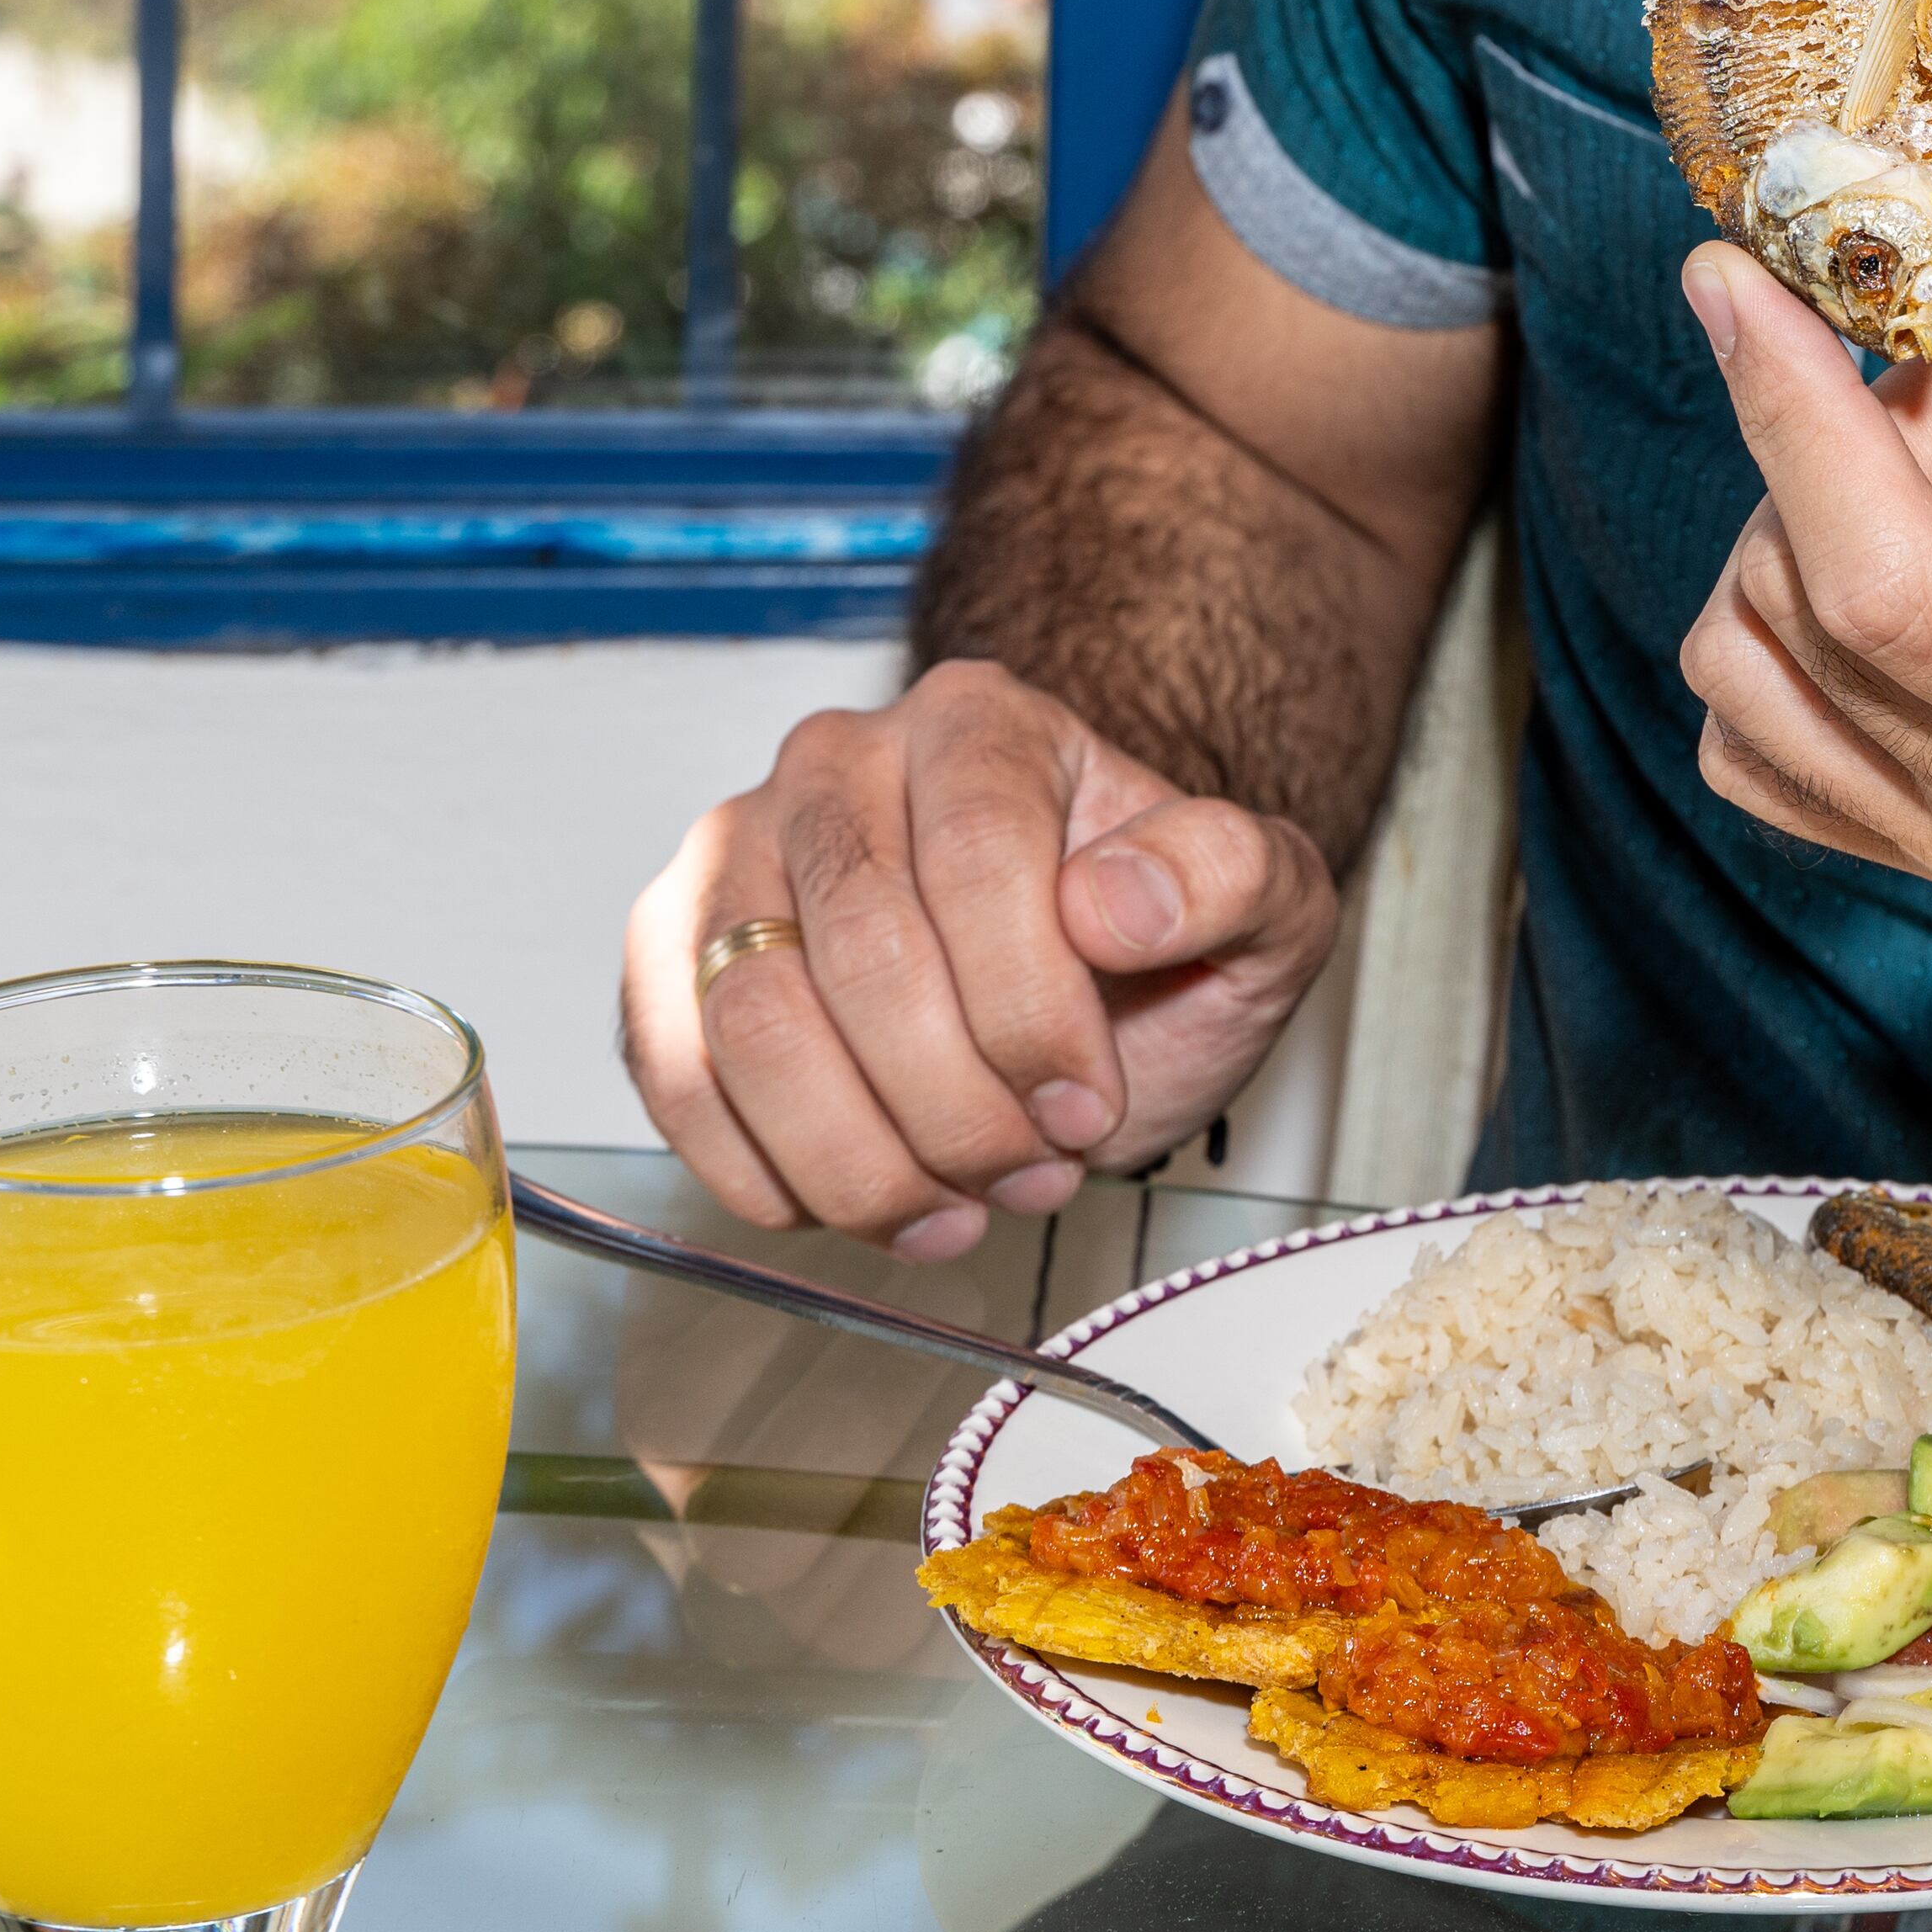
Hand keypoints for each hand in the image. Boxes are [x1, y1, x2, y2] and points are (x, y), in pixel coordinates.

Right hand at [620, 660, 1341, 1257]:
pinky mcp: (671, 957)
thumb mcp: (1260, 905)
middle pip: (862, 953)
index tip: (1090, 1107)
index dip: (1033, 1013)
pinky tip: (860, 1203)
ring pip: (755, 1024)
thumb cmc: (1146, 936)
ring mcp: (736, 855)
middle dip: (955, 1107)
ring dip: (862, 1157)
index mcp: (979, 725)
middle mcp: (837, 763)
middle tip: (1033, 1173)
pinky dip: (763, 1170)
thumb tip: (1117, 901)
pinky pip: (677, 1071)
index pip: (979, 860)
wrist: (1076, 975)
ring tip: (954, 1206)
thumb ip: (1233, 876)